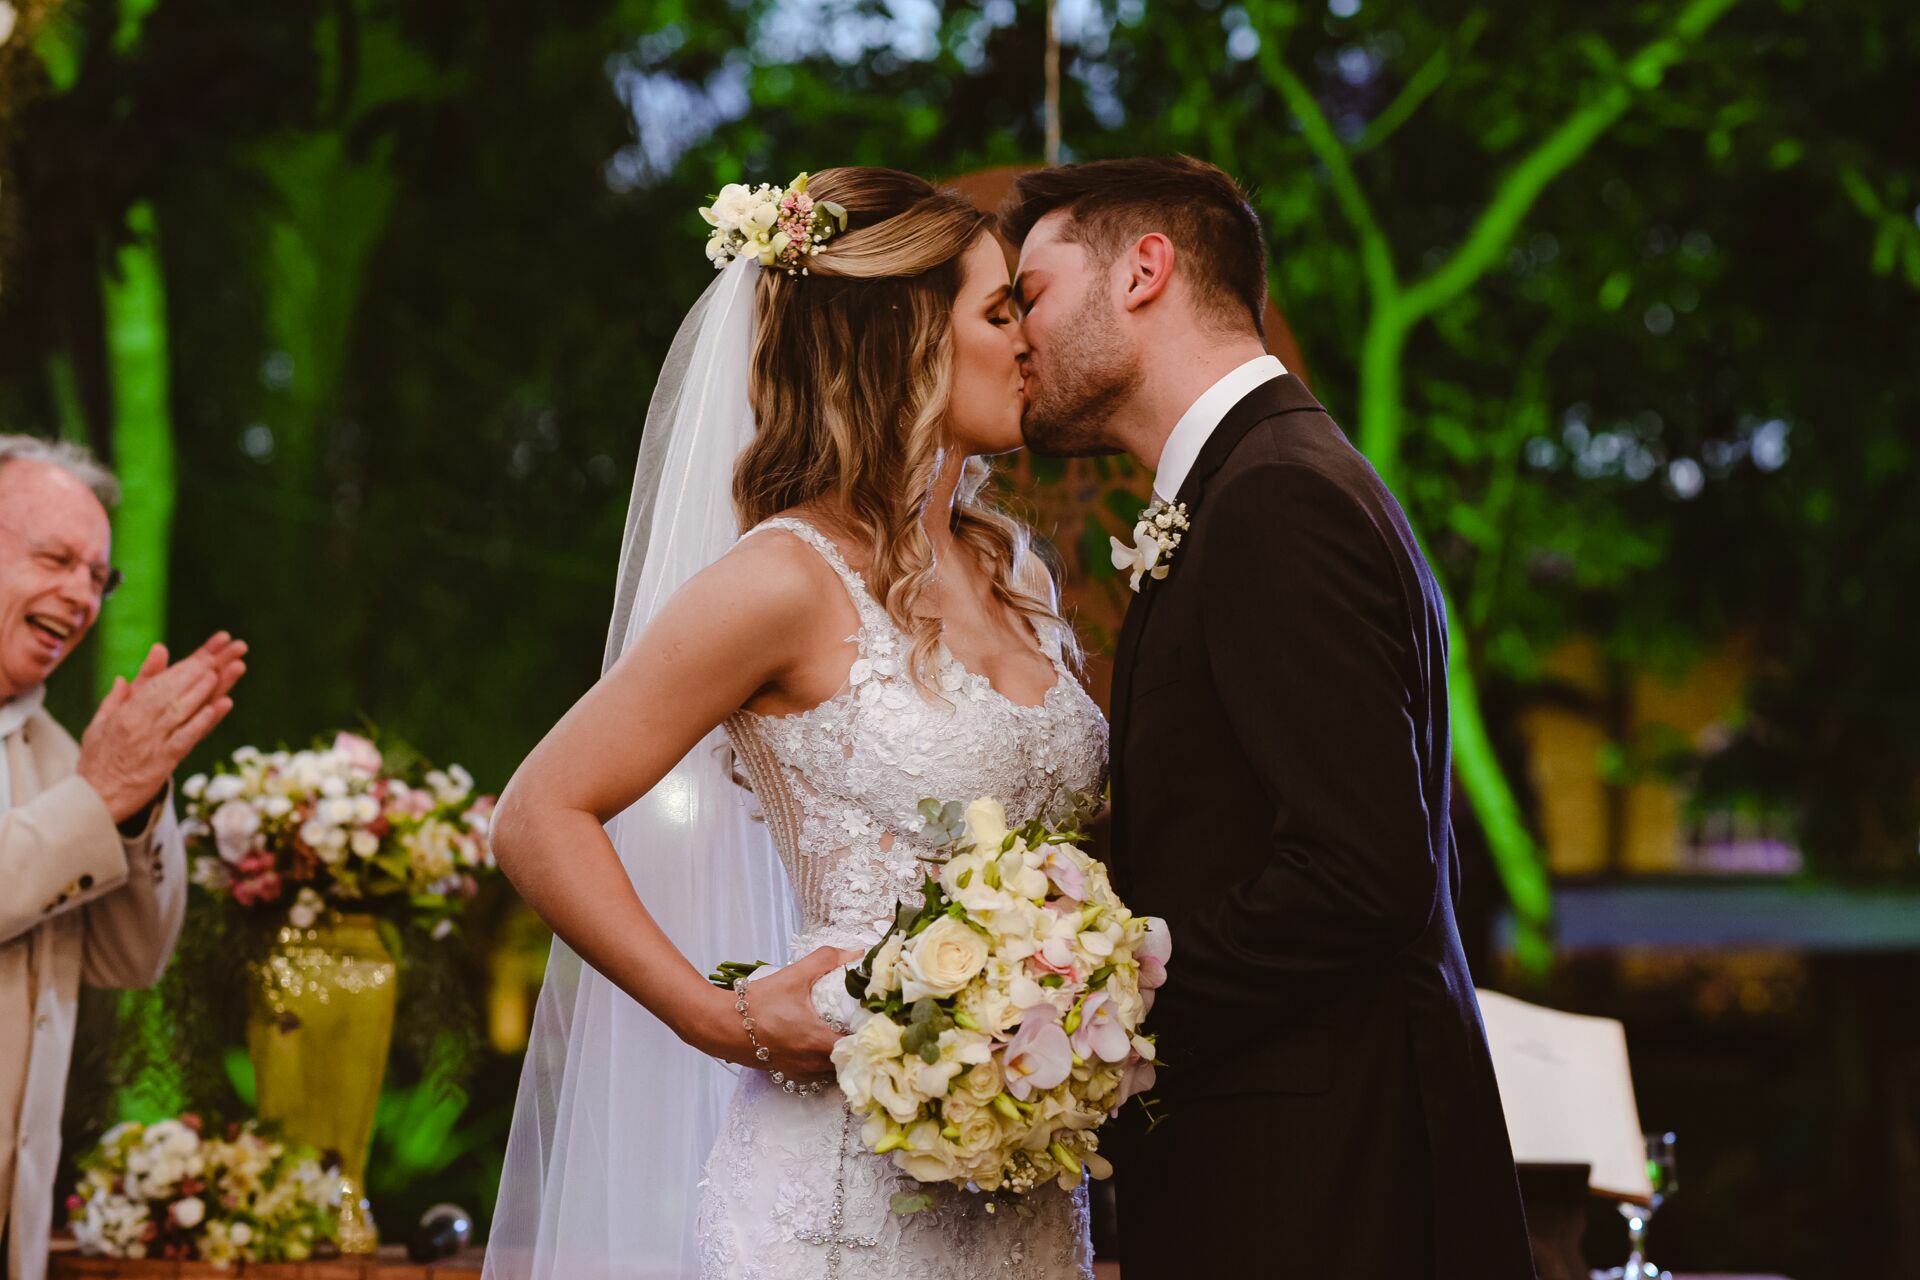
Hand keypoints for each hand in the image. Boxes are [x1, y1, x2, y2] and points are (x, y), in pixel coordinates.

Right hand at [76, 633, 247, 823]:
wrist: (93, 799)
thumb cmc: (100, 758)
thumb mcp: (104, 720)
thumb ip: (124, 693)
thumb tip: (133, 670)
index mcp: (125, 713)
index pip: (158, 684)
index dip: (183, 667)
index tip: (205, 653)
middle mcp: (139, 724)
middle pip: (172, 692)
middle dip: (196, 671)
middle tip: (220, 655)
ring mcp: (151, 742)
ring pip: (179, 710)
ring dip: (201, 690)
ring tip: (220, 672)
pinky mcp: (163, 762)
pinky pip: (185, 737)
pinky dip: (202, 721)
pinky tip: (219, 706)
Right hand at [700, 945, 863, 1081]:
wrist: (722, 1026)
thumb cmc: (758, 1003)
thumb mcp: (793, 976)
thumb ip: (826, 960)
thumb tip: (855, 953)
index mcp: (819, 1041)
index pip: (860, 1046)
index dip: (871, 1034)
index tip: (877, 1018)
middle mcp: (813, 1062)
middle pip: (849, 1059)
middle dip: (859, 1043)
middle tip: (865, 1022)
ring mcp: (801, 1071)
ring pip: (833, 1067)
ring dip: (841, 1052)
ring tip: (846, 1030)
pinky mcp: (789, 1072)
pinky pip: (816, 1070)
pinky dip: (824, 1059)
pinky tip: (822, 1040)